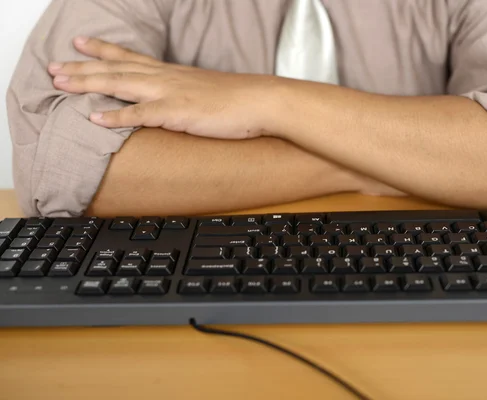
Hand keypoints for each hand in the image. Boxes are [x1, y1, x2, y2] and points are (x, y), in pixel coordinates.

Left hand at [48, 37, 274, 138]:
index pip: (131, 58)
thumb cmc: (238, 98)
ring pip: (121, 84)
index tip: (81, 43)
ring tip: (61, 84)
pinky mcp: (177, 112)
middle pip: (117, 69)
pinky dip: (115, 115)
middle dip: (83, 67)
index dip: (103, 50)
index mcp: (173, 73)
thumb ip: (186, 92)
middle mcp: (166, 78)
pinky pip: (140, 114)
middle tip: (54, 67)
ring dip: (88, 83)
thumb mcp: (206, 89)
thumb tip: (177, 100)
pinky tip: (94, 116)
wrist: (260, 101)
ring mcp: (170, 93)